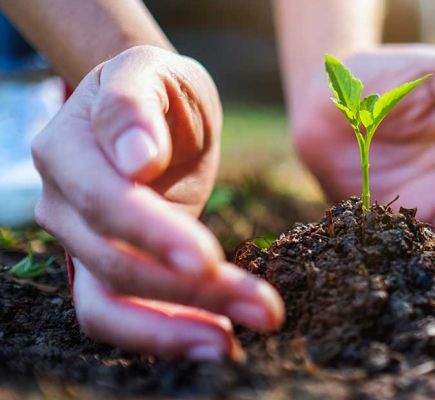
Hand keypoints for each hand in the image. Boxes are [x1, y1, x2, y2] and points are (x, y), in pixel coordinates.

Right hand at [32, 46, 283, 360]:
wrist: (153, 114)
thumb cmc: (158, 89)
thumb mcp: (151, 72)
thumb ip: (135, 106)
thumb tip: (137, 158)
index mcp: (67, 149)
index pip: (107, 201)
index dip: (153, 234)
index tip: (209, 259)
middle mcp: (63, 204)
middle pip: (115, 263)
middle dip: (191, 291)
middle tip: (264, 308)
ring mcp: (79, 243)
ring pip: (111, 304)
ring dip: (176, 330)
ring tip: (236, 344)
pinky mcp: (106, 271)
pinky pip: (124, 315)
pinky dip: (167, 333)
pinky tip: (220, 339)